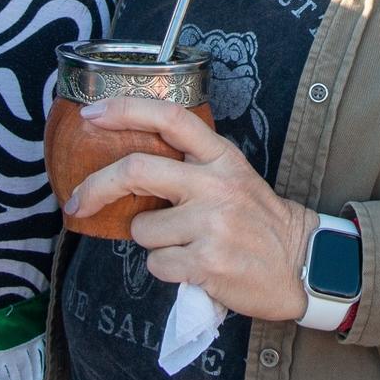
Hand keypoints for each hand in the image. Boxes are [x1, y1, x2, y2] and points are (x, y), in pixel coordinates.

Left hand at [66, 96, 317, 320]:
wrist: (302, 264)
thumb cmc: (259, 221)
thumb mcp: (234, 177)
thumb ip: (191, 167)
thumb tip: (129, 170)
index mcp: (221, 156)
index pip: (171, 117)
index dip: (125, 109)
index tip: (91, 114)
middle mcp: (215, 184)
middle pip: (136, 169)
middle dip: (96, 186)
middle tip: (77, 200)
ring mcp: (211, 223)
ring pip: (142, 229)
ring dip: (152, 242)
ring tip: (186, 245)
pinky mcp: (207, 262)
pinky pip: (157, 263)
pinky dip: (168, 269)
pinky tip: (195, 267)